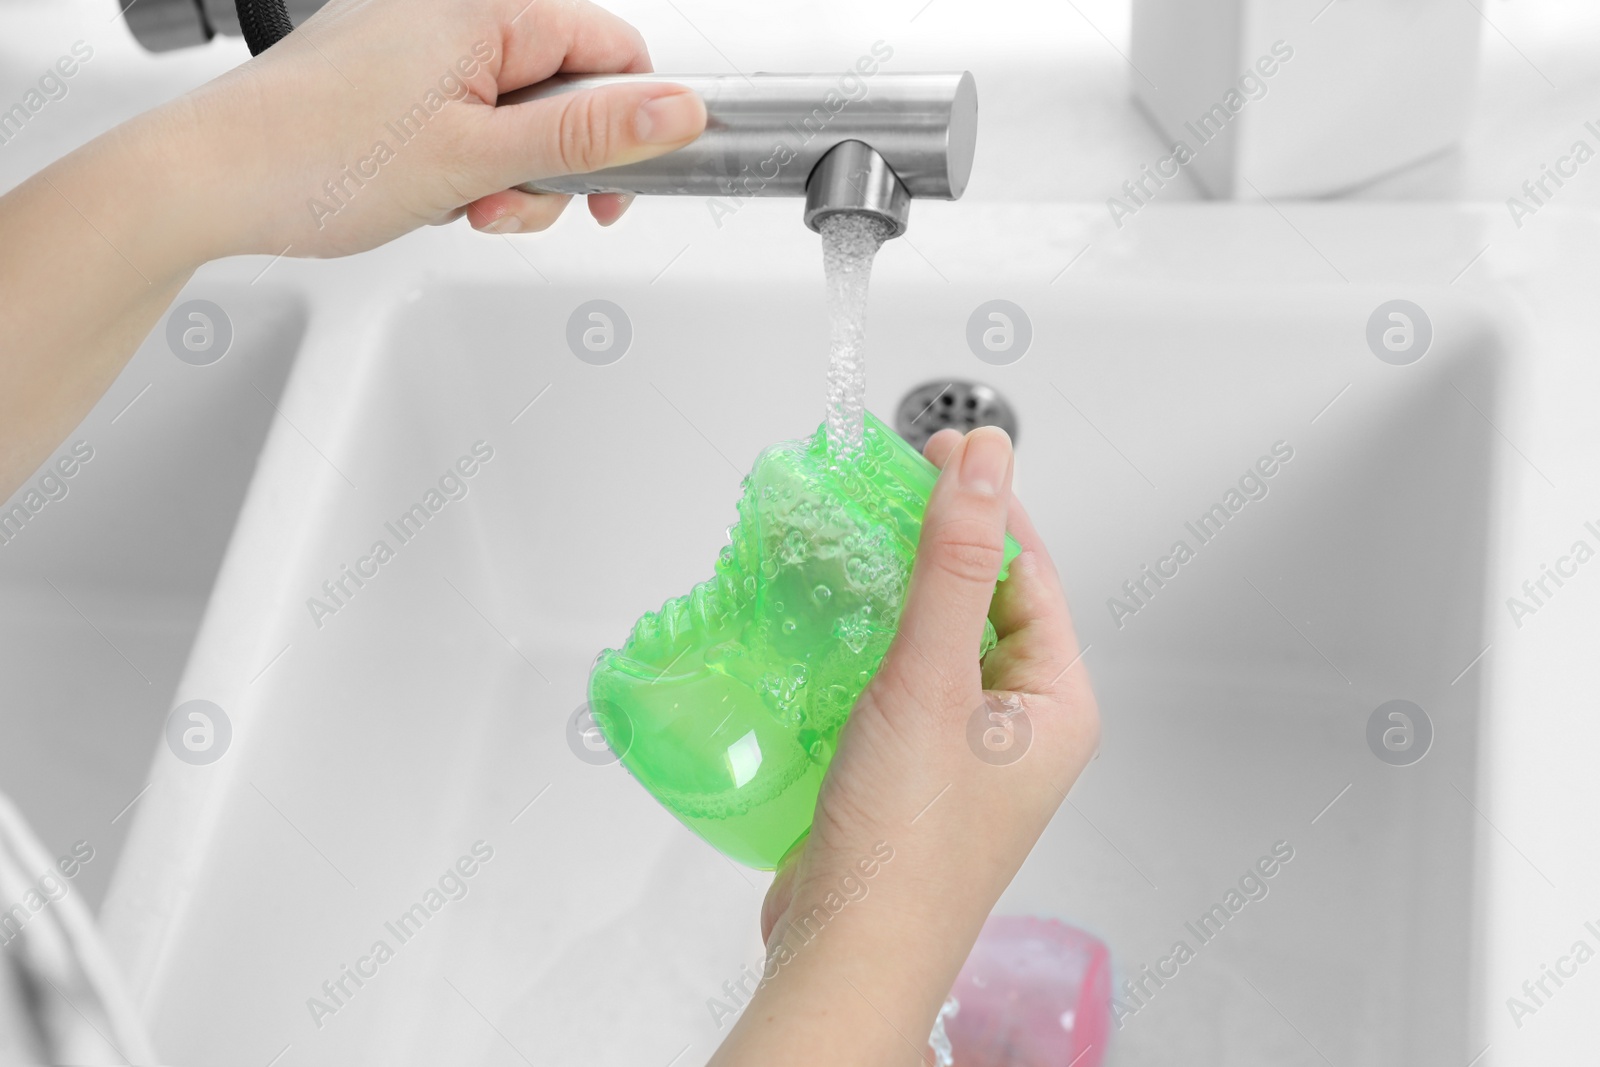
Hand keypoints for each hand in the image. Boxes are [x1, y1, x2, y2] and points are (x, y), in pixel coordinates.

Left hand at [0, 0, 705, 495]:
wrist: (207, 180)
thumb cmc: (314, 159)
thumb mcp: (477, 157)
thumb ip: (587, 136)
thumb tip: (677, 111)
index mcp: (480, 12)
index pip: (606, 49)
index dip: (627, 124)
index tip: (615, 186)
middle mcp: (449, 16)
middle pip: (563, 89)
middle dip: (554, 163)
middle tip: (513, 203)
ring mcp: (415, 50)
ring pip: (514, 117)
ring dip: (507, 177)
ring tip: (459, 205)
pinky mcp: (389, 83)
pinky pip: (464, 121)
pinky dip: (464, 168)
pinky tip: (431, 196)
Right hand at [712, 426, 1100, 1065]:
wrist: (844, 953)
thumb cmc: (902, 848)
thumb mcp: (930, 681)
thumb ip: (953, 564)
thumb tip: (983, 463)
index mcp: (1056, 706)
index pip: (1031, 573)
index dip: (988, 503)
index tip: (942, 448)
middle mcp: (1019, 726)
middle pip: (984, 599)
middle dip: (938, 540)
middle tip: (888, 484)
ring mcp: (964, 749)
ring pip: (937, 638)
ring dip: (897, 588)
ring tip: (852, 537)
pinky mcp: (910, 766)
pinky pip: (899, 677)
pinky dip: (868, 639)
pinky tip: (829, 617)